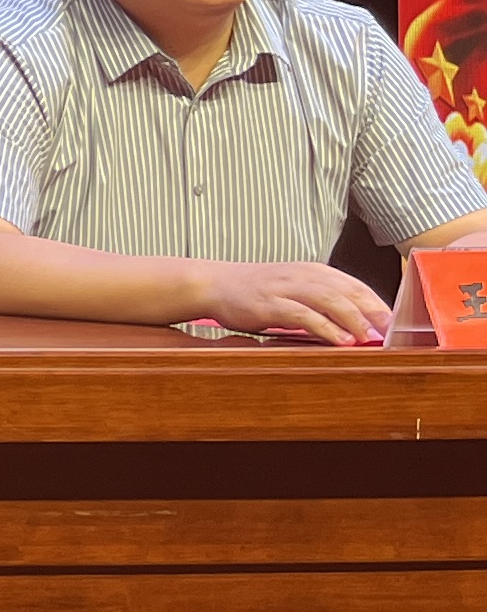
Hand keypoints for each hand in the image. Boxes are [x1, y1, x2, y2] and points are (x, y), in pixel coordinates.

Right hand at [196, 256, 390, 342]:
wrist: (214, 284)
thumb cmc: (257, 291)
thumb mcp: (293, 289)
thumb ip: (322, 301)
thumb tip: (358, 323)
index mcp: (313, 271)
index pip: (355, 285)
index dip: (378, 304)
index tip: (397, 324)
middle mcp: (303, 275)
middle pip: (348, 291)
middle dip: (373, 312)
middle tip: (393, 333)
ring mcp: (285, 288)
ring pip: (329, 300)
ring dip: (354, 319)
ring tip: (371, 338)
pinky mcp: (269, 303)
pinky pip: (303, 314)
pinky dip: (326, 327)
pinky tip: (340, 339)